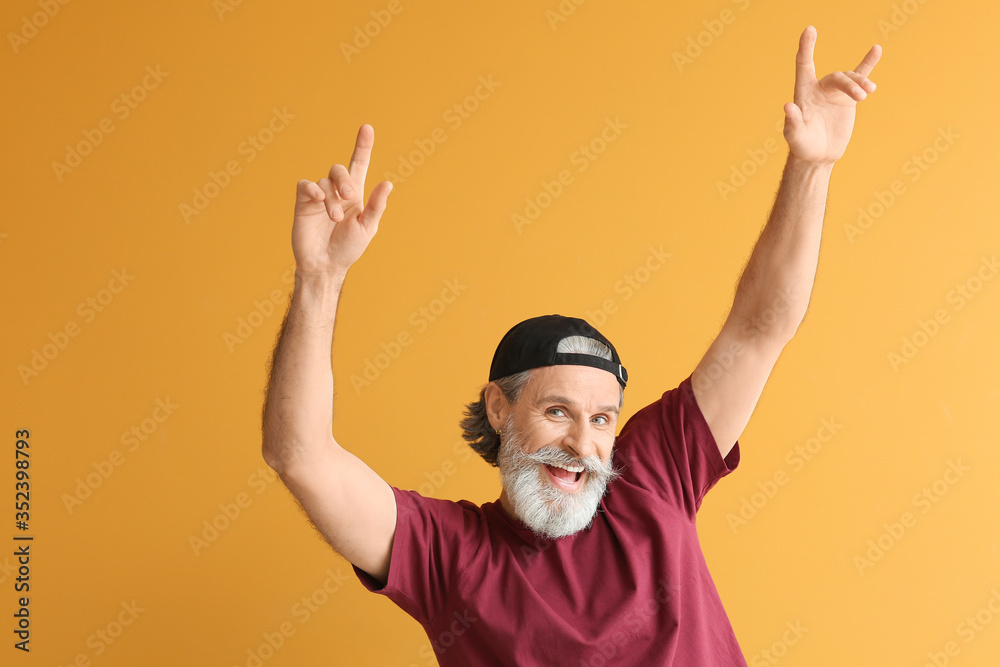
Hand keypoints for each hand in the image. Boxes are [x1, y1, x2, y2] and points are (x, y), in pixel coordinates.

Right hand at [291, 124, 392, 278]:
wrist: (325, 266)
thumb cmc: (348, 248)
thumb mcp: (367, 228)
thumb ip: (376, 206)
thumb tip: (388, 183)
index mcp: (355, 195)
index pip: (359, 165)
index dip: (363, 146)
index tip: (367, 128)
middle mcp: (337, 192)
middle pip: (339, 169)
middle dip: (344, 179)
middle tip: (349, 196)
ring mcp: (320, 196)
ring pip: (324, 181)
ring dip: (331, 198)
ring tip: (334, 218)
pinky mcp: (304, 203)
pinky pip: (306, 186)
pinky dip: (313, 189)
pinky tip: (318, 199)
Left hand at [783, 26, 881, 164]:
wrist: (819, 155)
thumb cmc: (802, 146)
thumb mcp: (794, 137)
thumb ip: (792, 122)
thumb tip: (788, 106)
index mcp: (803, 93)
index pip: (804, 65)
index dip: (806, 48)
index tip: (810, 29)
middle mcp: (818, 88)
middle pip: (836, 77)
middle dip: (850, 85)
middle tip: (861, 97)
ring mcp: (834, 92)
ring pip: (850, 79)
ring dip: (860, 84)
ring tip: (869, 92)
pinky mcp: (848, 99)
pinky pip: (859, 78)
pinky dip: (868, 64)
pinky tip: (876, 50)